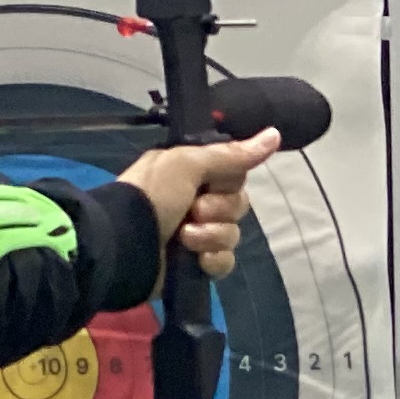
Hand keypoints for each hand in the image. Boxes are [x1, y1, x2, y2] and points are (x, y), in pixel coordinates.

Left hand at [120, 127, 279, 281]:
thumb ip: (230, 154)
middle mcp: (194, 202)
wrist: (124, 245)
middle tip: (194, 210)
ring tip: (185, 237)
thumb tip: (275, 134)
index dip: (230, 180)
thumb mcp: (186, 164)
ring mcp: (196, 235)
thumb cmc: (151, 197)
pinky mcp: (196, 264)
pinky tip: (197, 259)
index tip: (214, 182)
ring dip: (211, 235)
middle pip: (237, 204)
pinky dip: (213, 260)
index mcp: (190, 175)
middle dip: (220, 209)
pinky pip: (225, 261)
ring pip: (232, 233)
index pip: (235, 175)